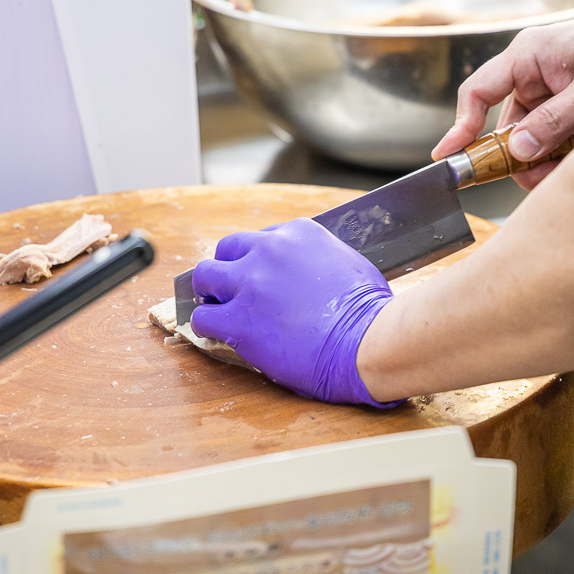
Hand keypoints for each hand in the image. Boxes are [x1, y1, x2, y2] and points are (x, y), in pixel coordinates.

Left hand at [190, 218, 399, 406]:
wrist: (368, 340)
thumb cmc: (370, 310)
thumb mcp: (349, 263)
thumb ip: (320, 260)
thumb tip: (313, 275)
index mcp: (298, 233)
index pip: (263, 239)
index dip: (259, 261)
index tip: (262, 278)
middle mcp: (269, 250)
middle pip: (228, 249)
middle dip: (228, 268)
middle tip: (232, 289)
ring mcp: (250, 284)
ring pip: (205, 275)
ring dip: (208, 292)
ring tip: (215, 307)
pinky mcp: (239, 321)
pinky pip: (203, 317)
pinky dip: (206, 325)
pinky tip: (217, 334)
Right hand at [433, 6, 573, 188]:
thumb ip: (556, 122)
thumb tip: (519, 150)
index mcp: (530, 54)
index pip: (478, 92)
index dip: (461, 126)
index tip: (448, 157)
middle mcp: (534, 71)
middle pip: (506, 124)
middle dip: (518, 156)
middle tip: (534, 178)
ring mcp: (551, 89)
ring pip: (530, 137)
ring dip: (545, 158)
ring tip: (570, 165)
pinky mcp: (568, 105)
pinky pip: (552, 137)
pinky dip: (562, 153)